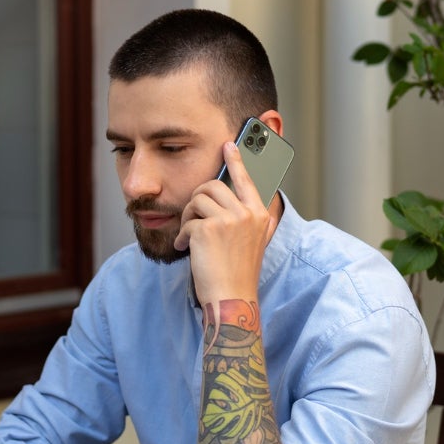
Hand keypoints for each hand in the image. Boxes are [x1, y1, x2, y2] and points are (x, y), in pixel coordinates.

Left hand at [175, 141, 277, 306]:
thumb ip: (247, 220)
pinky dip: (184, 238)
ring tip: (192, 239)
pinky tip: (188, 251)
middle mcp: (248, 214)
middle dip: (197, 198)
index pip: (247, 180)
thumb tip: (229, 199)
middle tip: (193, 218)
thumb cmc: (237, 274)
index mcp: (260, 215)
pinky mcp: (208, 229)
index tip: (229, 144)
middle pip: (212, 185)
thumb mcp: (252, 242)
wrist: (231, 299)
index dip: (236, 160)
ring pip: (197, 200)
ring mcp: (229, 220)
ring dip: (188, 219)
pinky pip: (187, 222)